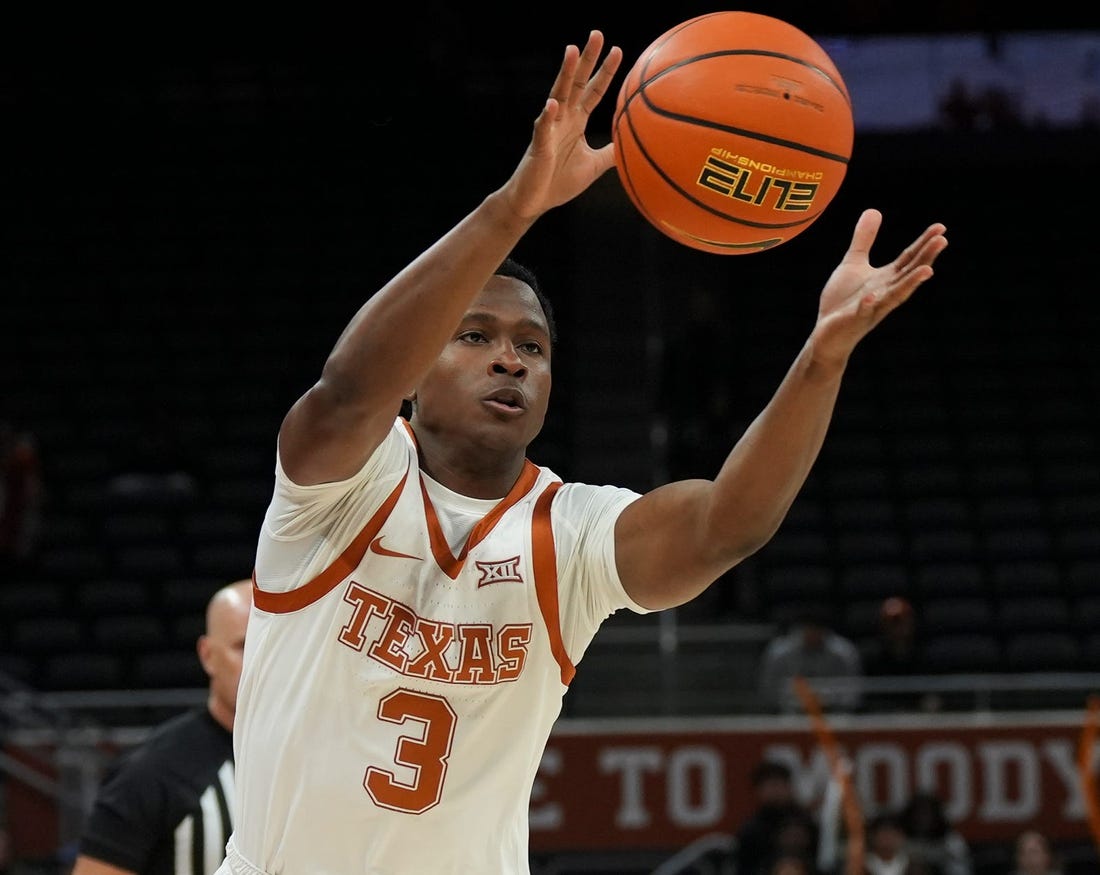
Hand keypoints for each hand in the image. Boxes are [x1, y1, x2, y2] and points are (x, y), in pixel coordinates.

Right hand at [499, 31, 622, 221]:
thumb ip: (611, 153)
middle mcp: (562, 119)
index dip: (605, 72)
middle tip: (597, 34)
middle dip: (587, 59)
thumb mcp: (594, 166)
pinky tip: (552, 104)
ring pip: (557, 96)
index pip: (593, 91)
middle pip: (576, 83)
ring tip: (572, 51)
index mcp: (576, 122)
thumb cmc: (559, 183)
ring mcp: (549, 129)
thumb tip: (632, 144)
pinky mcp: (538, 146)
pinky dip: (547, 117)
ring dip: (565, 74)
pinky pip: (542, 129)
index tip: (618, 50)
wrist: (534, 202)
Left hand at [811, 208, 947, 366]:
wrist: (826, 333)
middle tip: (942, 240)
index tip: (941, 227)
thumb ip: (864, 240)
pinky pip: (863, 312)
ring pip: (895, 295)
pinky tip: (872, 296)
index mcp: (886, 279)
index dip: (924, 243)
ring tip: (928, 270)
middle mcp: (885, 292)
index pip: (909, 258)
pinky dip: (869, 305)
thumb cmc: (843, 300)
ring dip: (911, 283)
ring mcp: (872, 307)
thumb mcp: (853, 263)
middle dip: (925, 257)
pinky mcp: (855, 319)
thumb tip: (874, 210)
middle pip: (908, 273)